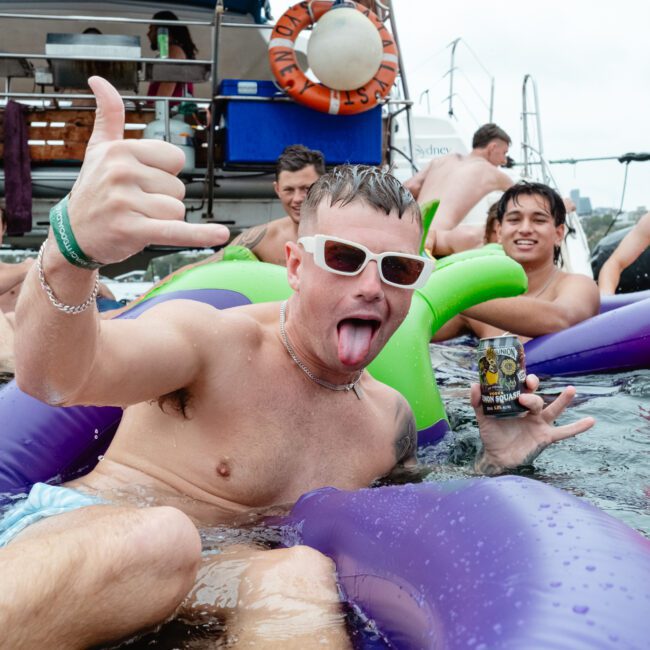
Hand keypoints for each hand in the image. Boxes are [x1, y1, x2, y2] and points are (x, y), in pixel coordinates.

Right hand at [66, 76, 228, 264]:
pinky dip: (199, 235)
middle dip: (163, 199)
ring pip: (177, 210)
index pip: (176, 158)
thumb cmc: (94, 191)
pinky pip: (175, 231)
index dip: (164, 173)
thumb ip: (109, 116)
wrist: (75, 233)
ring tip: (137, 218)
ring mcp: (126, 202)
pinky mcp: (132, 229)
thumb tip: (100, 81)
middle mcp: (122, 172)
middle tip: (135, 204)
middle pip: (178, 187)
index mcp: (121, 150)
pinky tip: (219, 236)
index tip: (141, 180)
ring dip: (163, 220)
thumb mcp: (99, 150)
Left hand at [471, 374, 594, 474]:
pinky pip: (564, 432)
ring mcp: (539, 423)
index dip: (522, 377)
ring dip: (562, 400)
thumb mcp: (483, 417)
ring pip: (552, 409)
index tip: (520, 369)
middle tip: (529, 384)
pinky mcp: (545, 437)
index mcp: (515, 403)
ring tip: (571, 390)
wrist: (497, 458)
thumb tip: (475, 385)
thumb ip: (478, 402)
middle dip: (533, 388)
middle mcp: (529, 411)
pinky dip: (577, 427)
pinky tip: (590, 421)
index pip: (521, 386)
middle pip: (535, 395)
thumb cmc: (492, 435)